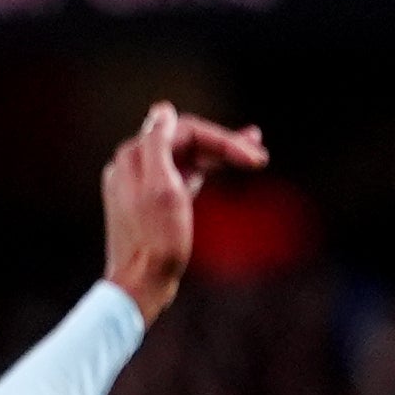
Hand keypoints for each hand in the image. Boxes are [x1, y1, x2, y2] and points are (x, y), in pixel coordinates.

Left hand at [97, 102, 269, 322]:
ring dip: (219, 154)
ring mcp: (141, 184)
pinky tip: (223, 167)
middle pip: (186, 143)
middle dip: (224, 145)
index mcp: (134, 157)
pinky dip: (204, 170)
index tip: (254, 158)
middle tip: (259, 153)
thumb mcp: (161, 188)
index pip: (185, 131)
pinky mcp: (151, 202)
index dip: (221, 140)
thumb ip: (157, 144)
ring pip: (186, 158)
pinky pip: (181, 176)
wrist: (141, 283)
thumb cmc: (156, 240)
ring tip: (254, 153)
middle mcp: (134, 165)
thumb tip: (162, 111)